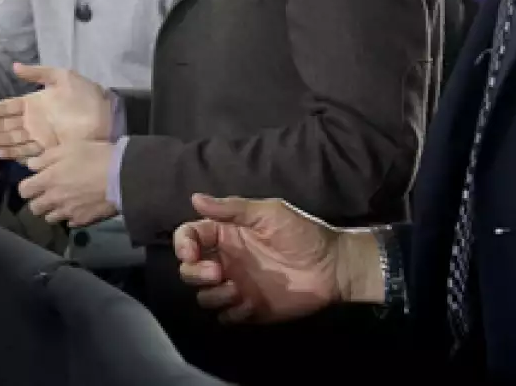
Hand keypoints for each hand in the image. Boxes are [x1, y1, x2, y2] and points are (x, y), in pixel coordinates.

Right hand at [0, 64, 113, 159]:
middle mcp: (33, 120)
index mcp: (35, 102)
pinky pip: (26, 151)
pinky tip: (0, 153)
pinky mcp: (48, 149)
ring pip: (11, 139)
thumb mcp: (63, 77)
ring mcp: (39, 136)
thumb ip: (39, 73)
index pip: (7, 107)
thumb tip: (15, 67)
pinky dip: (13, 153)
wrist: (107, 116)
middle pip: (4, 125)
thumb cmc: (86, 95)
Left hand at [17, 140, 118, 227]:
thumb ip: (46, 158)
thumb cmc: (94, 156)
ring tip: (63, 201)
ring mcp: (68, 212)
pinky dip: (70, 216)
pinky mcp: (83, 220)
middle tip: (49, 192)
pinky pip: (69, 223)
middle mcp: (54, 200)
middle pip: (34, 209)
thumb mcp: (69, 148)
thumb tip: (30, 166)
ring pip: (50, 218)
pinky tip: (78, 207)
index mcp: (48, 180)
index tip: (35, 182)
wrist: (122, 176)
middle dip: (38, 201)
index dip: (27, 186)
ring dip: (53, 210)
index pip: (24, 191)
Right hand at [174, 194, 378, 323]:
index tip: (190, 252)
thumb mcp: (269, 213)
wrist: (333, 267)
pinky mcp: (249, 310)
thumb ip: (232, 208)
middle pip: (189, 270)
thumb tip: (195, 198)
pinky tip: (251, 305)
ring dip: (213, 295)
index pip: (190, 236)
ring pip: (204, 296)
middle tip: (217, 272)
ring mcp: (236, 286)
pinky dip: (232, 313)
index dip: (182, 244)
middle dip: (195, 273)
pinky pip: (226, 317)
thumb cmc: (302, 234)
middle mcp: (225, 260)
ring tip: (237, 291)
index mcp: (226, 234)